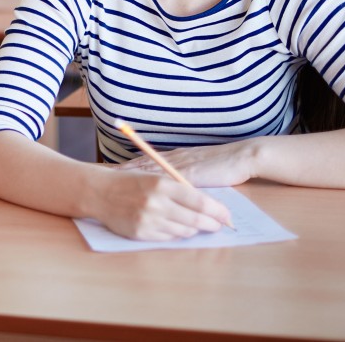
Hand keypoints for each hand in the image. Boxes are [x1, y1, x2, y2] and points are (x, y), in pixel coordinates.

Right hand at [95, 167, 231, 240]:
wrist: (99, 192)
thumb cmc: (130, 182)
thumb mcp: (154, 176)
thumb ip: (179, 189)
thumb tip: (207, 205)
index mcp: (161, 183)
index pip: (199, 201)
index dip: (217, 210)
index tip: (226, 215)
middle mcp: (156, 203)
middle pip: (195, 219)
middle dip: (211, 224)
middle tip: (218, 225)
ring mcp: (148, 220)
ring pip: (183, 231)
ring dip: (193, 229)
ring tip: (195, 225)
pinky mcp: (141, 234)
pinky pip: (168, 238)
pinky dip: (175, 234)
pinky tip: (174, 227)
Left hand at [117, 139, 258, 189]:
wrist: (242, 156)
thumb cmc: (224, 165)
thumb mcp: (200, 170)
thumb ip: (186, 176)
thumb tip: (174, 187)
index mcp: (177, 158)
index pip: (147, 161)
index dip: (129, 166)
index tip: (111, 170)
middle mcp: (175, 159)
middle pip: (143, 164)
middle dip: (123, 170)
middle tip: (103, 173)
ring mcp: (181, 165)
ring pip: (150, 169)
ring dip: (131, 174)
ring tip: (113, 178)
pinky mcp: (191, 174)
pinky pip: (167, 179)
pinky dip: (153, 182)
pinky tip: (141, 186)